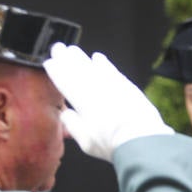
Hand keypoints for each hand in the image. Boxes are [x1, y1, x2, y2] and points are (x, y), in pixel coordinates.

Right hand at [42, 43, 169, 160]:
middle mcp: (95, 89)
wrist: (141, 138)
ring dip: (81, 57)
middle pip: (77, 69)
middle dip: (65, 58)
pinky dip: (103, 62)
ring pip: (92, 66)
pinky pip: (111, 69)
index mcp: (81, 102)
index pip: (64, 81)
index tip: (49, 63)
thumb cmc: (112, 143)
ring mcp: (111, 85)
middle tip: (58, 48)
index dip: (55, 71)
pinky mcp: (126, 85)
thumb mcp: (85, 141)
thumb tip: (66, 115)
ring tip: (72, 50)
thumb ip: (73, 126)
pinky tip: (98, 57)